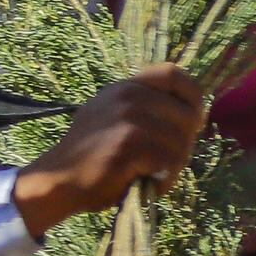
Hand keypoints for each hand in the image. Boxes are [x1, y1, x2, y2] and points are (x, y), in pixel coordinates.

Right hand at [12, 69, 209, 233]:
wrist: (59, 179)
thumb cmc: (95, 153)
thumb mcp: (116, 115)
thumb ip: (148, 106)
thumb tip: (196, 111)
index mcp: (126, 87)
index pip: (173, 74)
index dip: (193, 99)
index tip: (191, 122)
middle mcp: (127, 97)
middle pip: (187, 116)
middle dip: (184, 144)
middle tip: (161, 160)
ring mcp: (128, 120)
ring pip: (182, 144)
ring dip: (173, 166)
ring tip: (148, 172)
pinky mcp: (129, 146)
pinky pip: (172, 164)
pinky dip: (165, 180)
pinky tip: (144, 181)